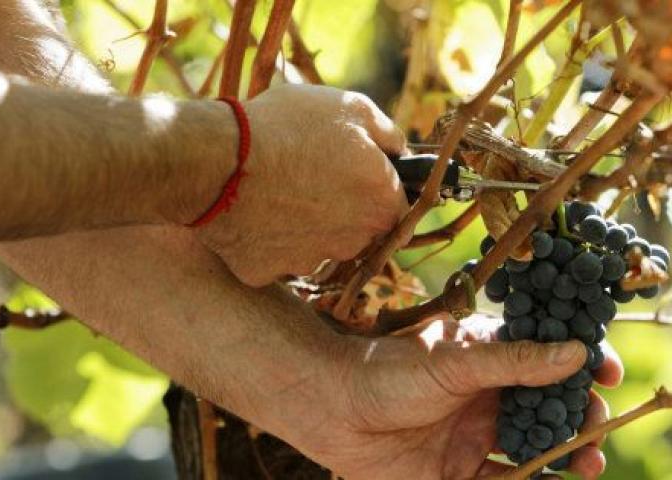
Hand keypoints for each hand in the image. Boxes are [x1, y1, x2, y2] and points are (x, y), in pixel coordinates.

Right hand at [199, 84, 408, 286]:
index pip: (395, 203)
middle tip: (308, 174)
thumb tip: (398, 149)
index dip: (374, 184)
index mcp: (381, 204)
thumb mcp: (349, 108)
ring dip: (304, 224)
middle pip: (357, 229)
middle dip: (341, 207)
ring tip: (275, 189)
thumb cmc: (288, 127)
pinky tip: (250, 210)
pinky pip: (271, 255)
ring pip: (314, 245)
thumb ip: (386, 133)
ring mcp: (308, 262)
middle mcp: (353, 242)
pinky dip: (265, 237)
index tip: (351, 169)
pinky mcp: (266, 271)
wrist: (220, 160)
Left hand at [280, 317, 622, 479]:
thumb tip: (576, 351)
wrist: (332, 408)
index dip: (577, 366)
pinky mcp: (454, 474)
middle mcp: (483, 399)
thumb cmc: (388, 371)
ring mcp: (470, 438)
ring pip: (531, 452)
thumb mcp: (454, 360)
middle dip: (578, 419)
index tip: (606, 372)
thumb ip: (513, 360)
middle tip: (596, 427)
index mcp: (485, 362)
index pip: (544, 362)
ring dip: (563, 457)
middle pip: (545, 411)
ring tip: (587, 464)